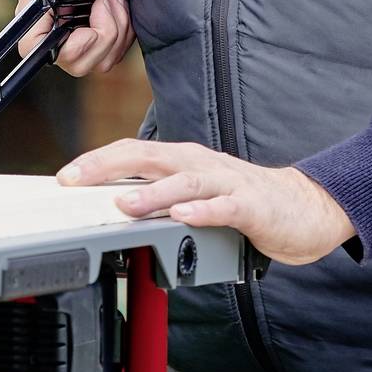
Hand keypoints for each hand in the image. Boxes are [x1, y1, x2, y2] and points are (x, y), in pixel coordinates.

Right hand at [15, 0, 134, 77]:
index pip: (32, 45)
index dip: (60, 48)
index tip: (87, 28)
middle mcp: (52, 18)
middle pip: (70, 60)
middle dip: (100, 39)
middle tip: (108, 2)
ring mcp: (73, 27)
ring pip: (94, 60)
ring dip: (115, 33)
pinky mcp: (94, 31)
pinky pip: (109, 53)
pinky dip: (122, 34)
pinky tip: (120, 4)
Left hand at [62, 139, 357, 265]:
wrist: (307, 207)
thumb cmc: (246, 202)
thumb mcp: (196, 196)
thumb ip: (160, 199)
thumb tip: (113, 207)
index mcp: (184, 162)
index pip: (132, 153)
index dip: (97, 161)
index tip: (64, 176)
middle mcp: (201, 165)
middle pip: (149, 157)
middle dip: (107, 167)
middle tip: (75, 180)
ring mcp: (227, 183)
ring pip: (183, 183)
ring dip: (152, 193)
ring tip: (123, 204)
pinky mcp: (252, 206)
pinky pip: (224, 207)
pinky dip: (202, 211)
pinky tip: (183, 218)